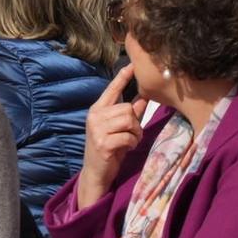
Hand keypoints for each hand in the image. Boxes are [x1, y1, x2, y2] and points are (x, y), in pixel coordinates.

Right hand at [80, 64, 146, 207]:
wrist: (96, 172)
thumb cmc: (109, 149)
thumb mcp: (118, 129)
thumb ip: (128, 113)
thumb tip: (143, 98)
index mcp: (97, 110)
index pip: (112, 90)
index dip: (122, 78)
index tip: (132, 65)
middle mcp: (94, 117)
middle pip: (126, 108)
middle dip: (135, 122)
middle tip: (132, 134)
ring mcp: (97, 129)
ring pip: (129, 120)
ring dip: (135, 133)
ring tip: (129, 141)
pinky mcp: (103, 142)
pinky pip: (128, 136)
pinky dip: (132, 143)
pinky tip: (125, 148)